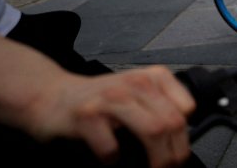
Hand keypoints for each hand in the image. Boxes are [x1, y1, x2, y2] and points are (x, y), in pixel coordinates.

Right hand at [27, 67, 193, 167]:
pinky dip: (113, 160)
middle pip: (172, 123)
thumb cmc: (96, 100)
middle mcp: (136, 84)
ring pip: (152, 131)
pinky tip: (110, 160)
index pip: (186, 109)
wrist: (50, 96)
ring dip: (157, 160)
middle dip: (175, 155)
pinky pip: (111, 146)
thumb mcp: (135, 94)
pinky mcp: (87, 116)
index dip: (184, 137)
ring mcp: (111, 98)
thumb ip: (159, 109)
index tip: (178, 153)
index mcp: (153, 78)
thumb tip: (180, 143)